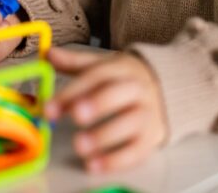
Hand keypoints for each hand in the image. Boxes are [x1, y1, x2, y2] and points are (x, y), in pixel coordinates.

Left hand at [45, 48, 167, 172]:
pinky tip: (93, 165)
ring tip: (79, 145)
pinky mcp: (151, 138)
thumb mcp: (104, 66)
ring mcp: (147, 114)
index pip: (97, 76)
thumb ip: (75, 62)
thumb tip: (48, 54)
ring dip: (104, 135)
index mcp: (122, 69)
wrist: (169, 91)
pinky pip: (136, 151)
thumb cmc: (125, 80)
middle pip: (119, 94)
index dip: (72, 91)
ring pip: (130, 123)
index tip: (49, 108)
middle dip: (98, 104)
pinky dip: (116, 160)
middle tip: (76, 115)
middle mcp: (138, 89)